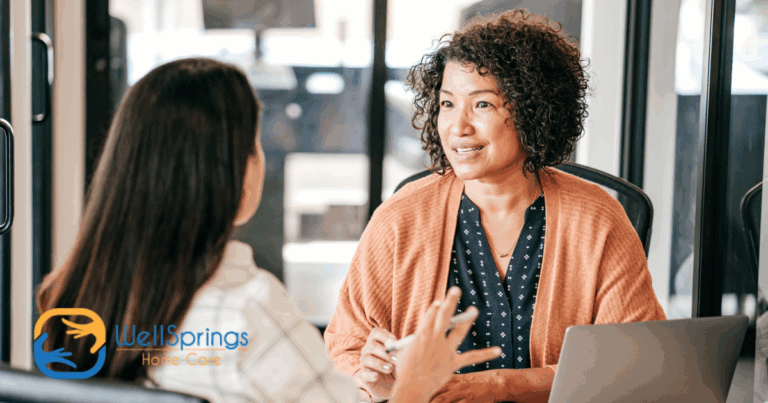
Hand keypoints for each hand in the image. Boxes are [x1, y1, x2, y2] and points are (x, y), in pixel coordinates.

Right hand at [355, 327, 397, 400]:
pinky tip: (376, 376)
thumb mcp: (402, 357)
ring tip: (390, 369)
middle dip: (385, 352)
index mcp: (377, 341)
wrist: (393, 384)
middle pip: (371, 345)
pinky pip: (363, 374)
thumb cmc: (397, 366)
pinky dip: (370, 375)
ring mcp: (365, 363)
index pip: (375, 332)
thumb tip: (410, 344)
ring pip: (366, 358)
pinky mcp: (364, 376)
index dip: (383, 335)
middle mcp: (368, 350)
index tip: (394, 342)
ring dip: (379, 363)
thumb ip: (404, 349)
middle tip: (396, 360)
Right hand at [390, 287, 501, 402]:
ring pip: (459, 331)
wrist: (412, 387)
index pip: (429, 316)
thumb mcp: (405, 351)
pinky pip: (472, 357)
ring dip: (467, 320)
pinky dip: (486, 354)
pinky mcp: (453, 362)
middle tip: (456, 290)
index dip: (435, 309)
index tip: (439, 302)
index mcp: (422, 335)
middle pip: (444, 317)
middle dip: (450, 302)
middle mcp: (435, 339)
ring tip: (473, 310)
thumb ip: (414, 341)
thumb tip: (417, 336)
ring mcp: (445, 350)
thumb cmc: (406, 369)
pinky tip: (498, 350)